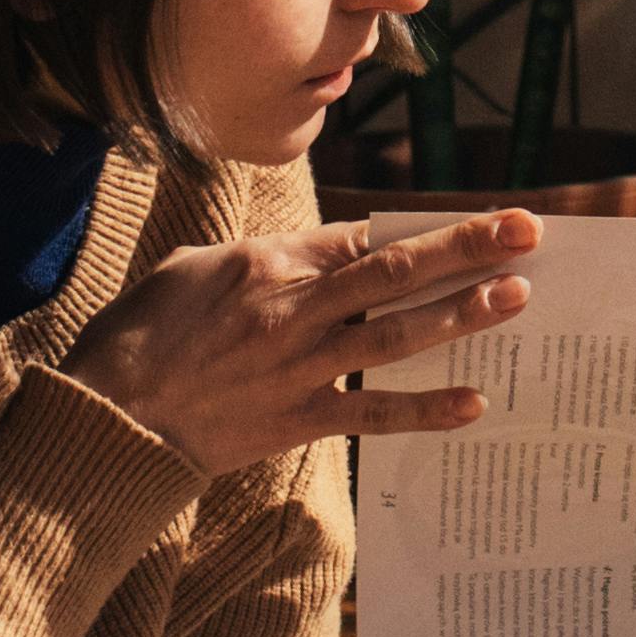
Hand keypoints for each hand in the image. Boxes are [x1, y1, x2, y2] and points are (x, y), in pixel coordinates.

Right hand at [67, 209, 538, 477]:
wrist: (108, 415)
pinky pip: (372, 413)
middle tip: (527, 231)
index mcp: (270, 264)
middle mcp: (294, 310)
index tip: (481, 216)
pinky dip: (423, 409)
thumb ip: (264, 258)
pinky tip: (472, 403)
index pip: (365, 236)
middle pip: (395, 272)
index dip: (429, 227)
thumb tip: (315, 255)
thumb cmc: (142, 333)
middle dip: (467, 248)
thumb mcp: (196, 267)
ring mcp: (300, 367)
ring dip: (461, 314)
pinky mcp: (298, 420)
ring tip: (517, 295)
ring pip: (396, 334)